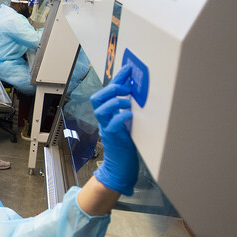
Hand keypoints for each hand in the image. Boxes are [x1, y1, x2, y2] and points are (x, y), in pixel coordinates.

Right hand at [90, 69, 138, 195]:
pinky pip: (112, 124)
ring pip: (101, 109)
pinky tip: (130, 115)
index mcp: (108, 115)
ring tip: (127, 101)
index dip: (117, 78)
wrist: (120, 168)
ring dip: (115, 101)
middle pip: (97, 98)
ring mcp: (106, 128)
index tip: (128, 68)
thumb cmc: (126, 147)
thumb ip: (129, 111)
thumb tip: (139, 96)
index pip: (107, 92)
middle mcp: (104, 120)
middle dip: (111, 89)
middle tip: (125, 87)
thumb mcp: (128, 124)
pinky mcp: (113, 138)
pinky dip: (121, 117)